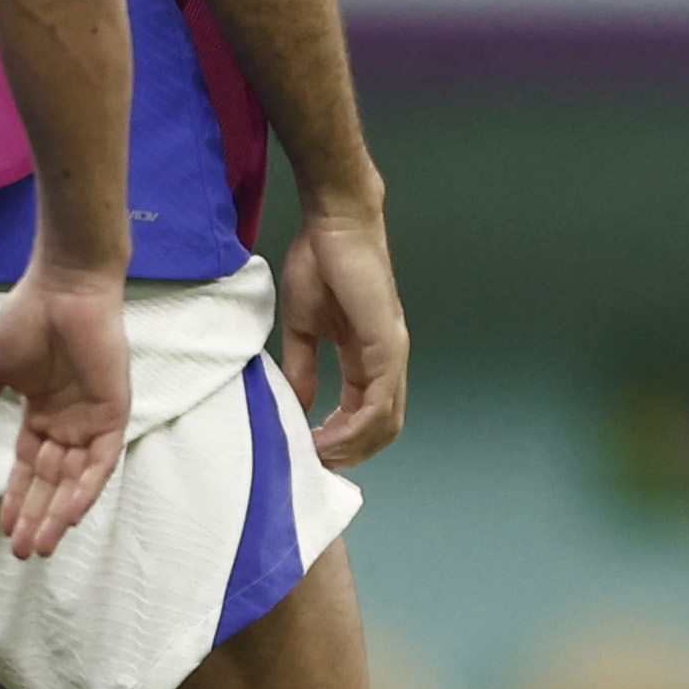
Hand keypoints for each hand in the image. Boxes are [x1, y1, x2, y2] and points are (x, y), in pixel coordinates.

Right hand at [0, 265, 129, 559]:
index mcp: (42, 415)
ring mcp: (91, 419)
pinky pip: (100, 461)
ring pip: (75, 480)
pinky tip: (68, 515)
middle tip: (22, 552)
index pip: (30, 469)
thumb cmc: (28, 318)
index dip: (18, 499)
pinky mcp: (112, 412)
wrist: (62, 287)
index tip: (4, 530)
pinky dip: (85, 488)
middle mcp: (68, 423)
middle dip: (38, 517)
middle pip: (53, 482)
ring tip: (39, 545)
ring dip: (59, 513)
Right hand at [276, 186, 408, 466]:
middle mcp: (386, 360)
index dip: (340, 439)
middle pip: (382, 427)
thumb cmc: (320, 264)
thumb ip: (303, 369)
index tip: (310, 452)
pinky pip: (380, 400)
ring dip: (352, 446)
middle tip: (315, 462)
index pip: (364, 413)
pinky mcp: (387, 344)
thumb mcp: (302, 328)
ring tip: (319, 455)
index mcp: (367, 357)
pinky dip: (356, 426)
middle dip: (350, 452)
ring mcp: (391, 353)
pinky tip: (329, 436)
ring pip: (385, 421)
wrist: (333, 226)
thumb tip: (298, 404)